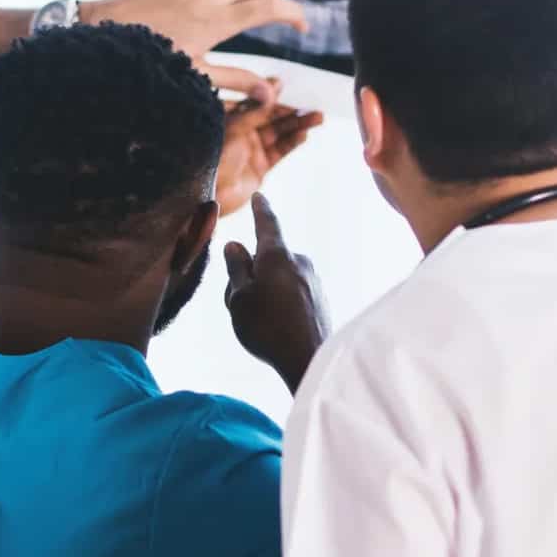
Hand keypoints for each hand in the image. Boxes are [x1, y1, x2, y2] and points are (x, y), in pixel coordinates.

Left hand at [82, 0, 339, 97]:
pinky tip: (173, 20)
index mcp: (215, 21)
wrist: (100, 31)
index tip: (305, 24)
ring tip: (187, 33)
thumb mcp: (192, 77)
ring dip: (224, 7)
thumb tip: (273, 93)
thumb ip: (235, 80)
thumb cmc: (147, 63)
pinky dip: (198, 0)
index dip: (293, 12)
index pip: (269, 7)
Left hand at [217, 86, 323, 216]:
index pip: (255, 103)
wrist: (207, 196)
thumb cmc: (212, 159)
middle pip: (271, 117)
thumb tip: (275, 85)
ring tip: (317, 117)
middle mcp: (242, 134)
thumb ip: (255, 108)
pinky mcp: (259, 168)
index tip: (285, 84)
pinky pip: (279, 152)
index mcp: (229, 121)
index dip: (270, 94)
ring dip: (298, 125)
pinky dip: (292, 142)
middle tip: (312, 104)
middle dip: (291, 110)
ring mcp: (251, 151)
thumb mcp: (234, 128)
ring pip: (279, 133)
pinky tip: (304, 134)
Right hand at [225, 193, 328, 393]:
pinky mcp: (321, 298)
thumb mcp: (238, 298)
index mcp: (276, 255)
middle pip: (268, 258)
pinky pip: (293, 292)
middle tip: (237, 303)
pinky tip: (278, 328)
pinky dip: (282, 302)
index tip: (260, 197)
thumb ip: (236, 268)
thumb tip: (235, 245)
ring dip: (266, 290)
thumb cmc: (267, 328)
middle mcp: (299, 261)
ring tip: (258, 321)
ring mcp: (313, 280)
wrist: (309, 359)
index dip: (260, 210)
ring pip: (280, 277)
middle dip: (252, 273)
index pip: (267, 224)